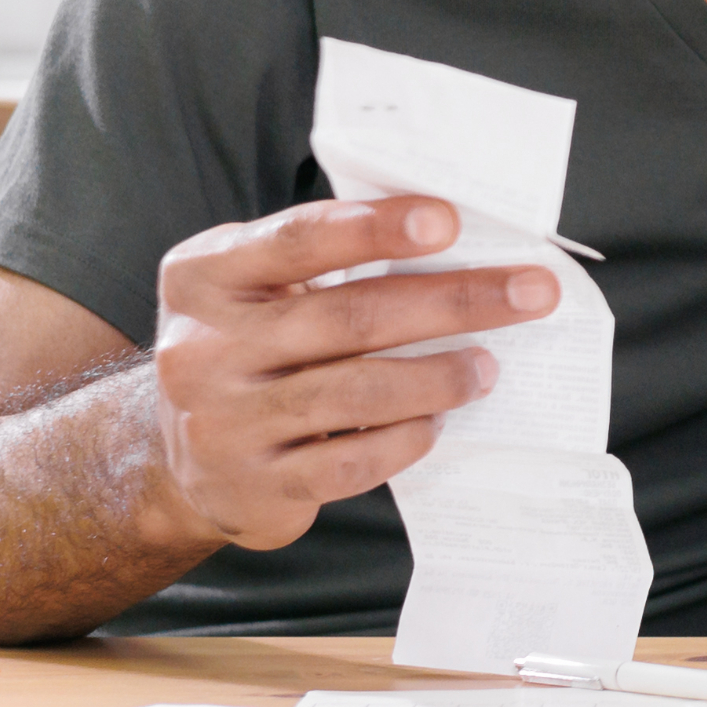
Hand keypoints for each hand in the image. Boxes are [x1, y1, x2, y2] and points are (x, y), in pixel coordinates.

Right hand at [147, 195, 561, 553]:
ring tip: (488, 367)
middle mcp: (203, 347)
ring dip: (438, 377)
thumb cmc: (245, 351)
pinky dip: (404, 439)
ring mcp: (224, 422)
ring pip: (356, 392)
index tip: (448, 222)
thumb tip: (450, 243)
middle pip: (349, 316)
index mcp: (203, 276)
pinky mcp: (255, 485)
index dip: (375, 228)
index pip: (297, 240)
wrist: (177, 459)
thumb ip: (317, 263)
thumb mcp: (251, 291)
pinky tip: (436, 423)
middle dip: (453, 300)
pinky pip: (348, 462)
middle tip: (529, 293)